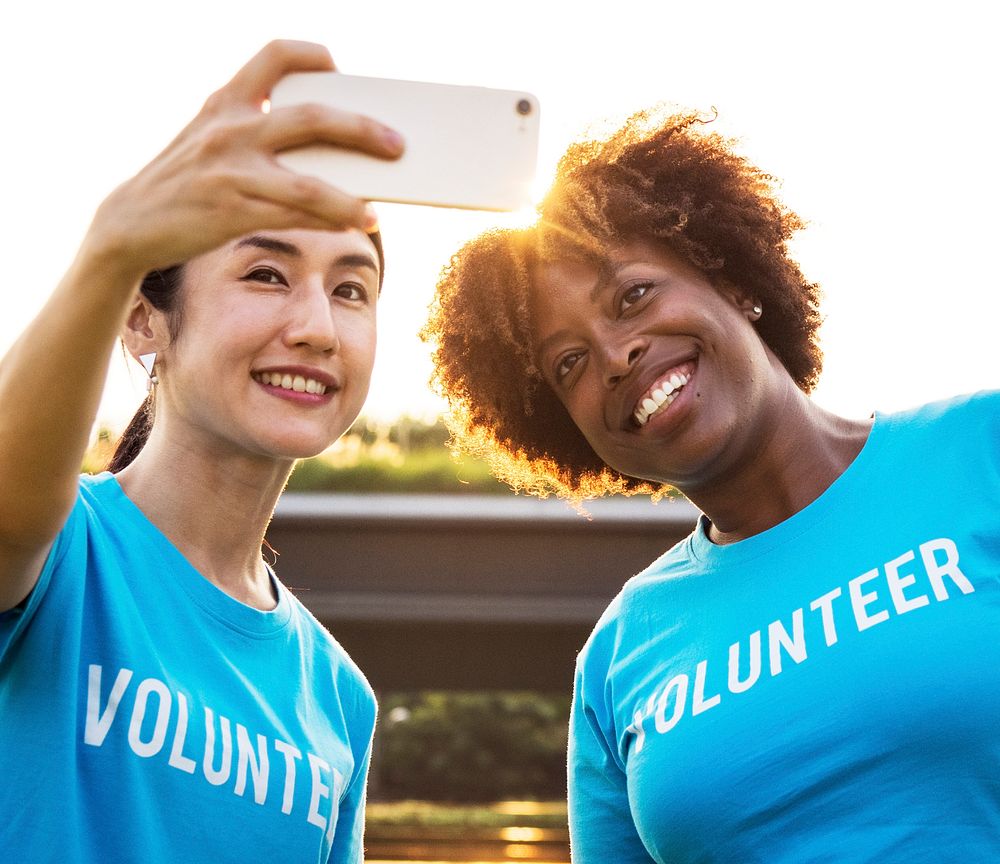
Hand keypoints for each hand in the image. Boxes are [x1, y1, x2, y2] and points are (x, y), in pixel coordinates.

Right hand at [84, 40, 402, 280]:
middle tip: (397, 144)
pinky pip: (294, 218)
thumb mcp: (208, 139)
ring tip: (377, 211)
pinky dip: (328, 222)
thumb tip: (326, 147)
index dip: (309, 54)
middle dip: (361, 130)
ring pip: (308, 184)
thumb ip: (254, 130)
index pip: (273, 57)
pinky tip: (353, 226)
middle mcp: (230, 130)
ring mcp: (231, 172)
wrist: (129, 224)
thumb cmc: (184, 181)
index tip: (336, 64)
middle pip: (311, 119)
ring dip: (350, 198)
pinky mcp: (231, 212)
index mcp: (225, 102)